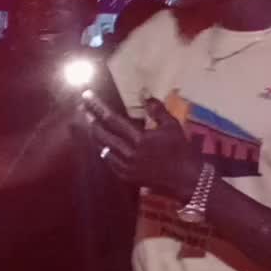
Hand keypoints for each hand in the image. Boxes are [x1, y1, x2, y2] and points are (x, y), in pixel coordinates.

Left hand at [83, 94, 200, 199]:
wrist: (186, 179)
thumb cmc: (180, 149)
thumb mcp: (172, 126)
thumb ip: (156, 109)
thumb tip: (144, 92)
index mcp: (140, 139)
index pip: (112, 120)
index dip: (97, 107)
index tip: (86, 97)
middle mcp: (129, 153)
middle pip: (102, 134)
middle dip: (91, 120)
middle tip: (84, 109)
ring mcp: (125, 167)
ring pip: (103, 148)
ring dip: (96, 135)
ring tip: (91, 123)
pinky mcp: (125, 176)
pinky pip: (109, 161)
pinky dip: (105, 150)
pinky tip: (103, 143)